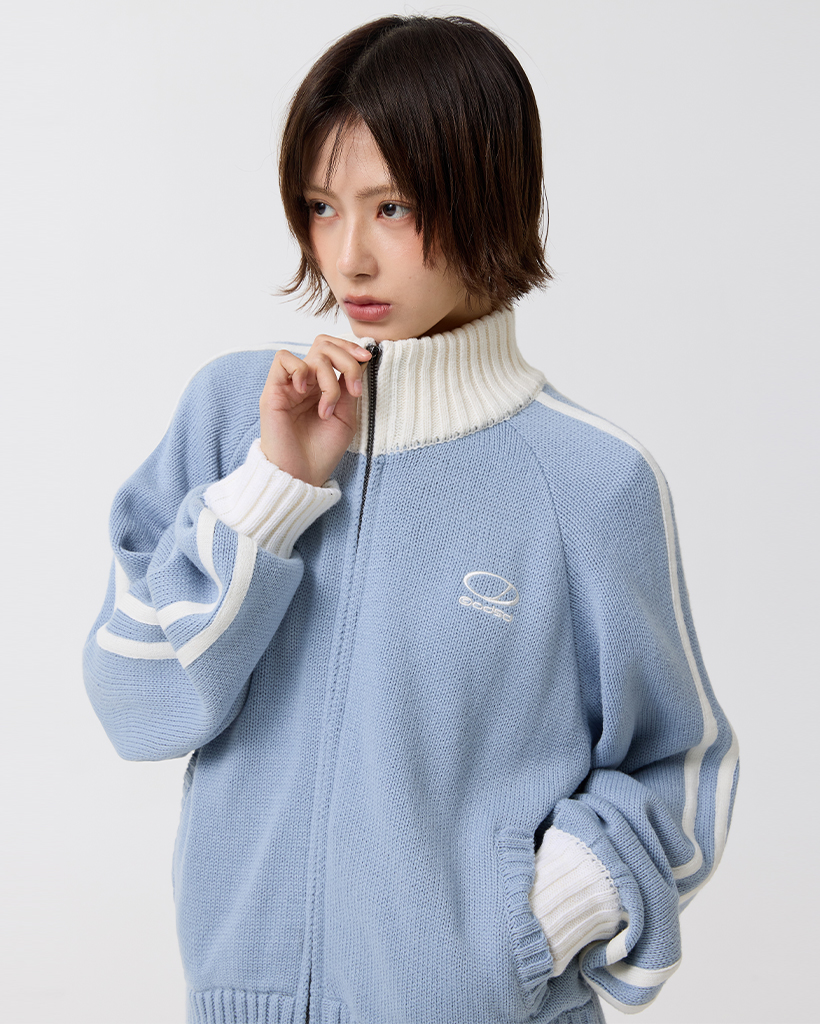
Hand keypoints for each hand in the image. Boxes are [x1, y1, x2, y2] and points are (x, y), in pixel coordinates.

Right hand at [259, 334, 372, 486]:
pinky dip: (300, 369)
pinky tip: (306, 391)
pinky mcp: (273, 391)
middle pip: (325, 344)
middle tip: (353, 388)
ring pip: (312, 353)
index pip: (334, 349)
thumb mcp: (346, 417)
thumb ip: (349, 389)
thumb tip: (358, 360)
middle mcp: (307, 381)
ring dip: (328, 377)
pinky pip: (282, 359)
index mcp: (323, 386)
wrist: (302, 475)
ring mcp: (290, 385)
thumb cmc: (322, 451)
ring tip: (328, 407)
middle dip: (346, 359)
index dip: (351, 348)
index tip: (367, 359)